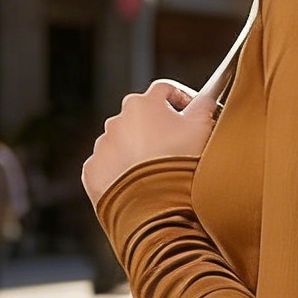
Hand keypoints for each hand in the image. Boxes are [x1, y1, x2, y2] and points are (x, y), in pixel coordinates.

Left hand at [82, 80, 219, 207]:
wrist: (155, 207)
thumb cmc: (181, 163)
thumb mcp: (202, 127)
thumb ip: (204, 104)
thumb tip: (203, 101)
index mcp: (143, 104)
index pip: (164, 90)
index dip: (181, 99)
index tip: (191, 113)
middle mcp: (117, 120)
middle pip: (141, 117)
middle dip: (158, 128)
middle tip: (177, 148)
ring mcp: (102, 146)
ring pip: (123, 142)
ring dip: (138, 151)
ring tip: (157, 172)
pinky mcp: (93, 171)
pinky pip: (109, 167)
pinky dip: (123, 172)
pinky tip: (140, 185)